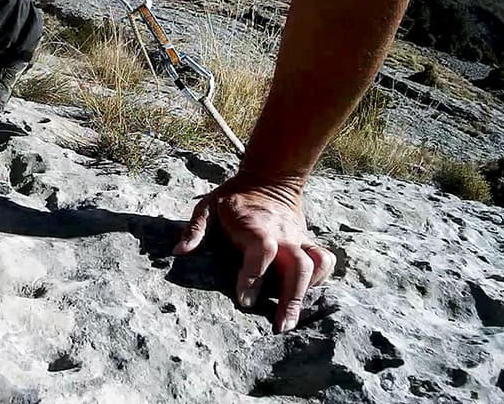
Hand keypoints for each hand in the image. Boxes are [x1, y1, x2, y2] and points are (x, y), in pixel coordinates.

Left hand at [173, 175, 335, 332]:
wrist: (270, 177)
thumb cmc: (233, 196)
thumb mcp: (207, 206)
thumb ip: (195, 229)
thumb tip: (179, 252)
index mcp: (256, 227)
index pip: (261, 252)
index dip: (253, 277)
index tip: (244, 301)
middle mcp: (282, 235)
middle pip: (297, 266)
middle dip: (290, 298)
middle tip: (280, 327)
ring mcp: (298, 239)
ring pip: (314, 265)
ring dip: (307, 292)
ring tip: (293, 319)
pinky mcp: (307, 241)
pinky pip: (323, 259)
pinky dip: (321, 277)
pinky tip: (307, 295)